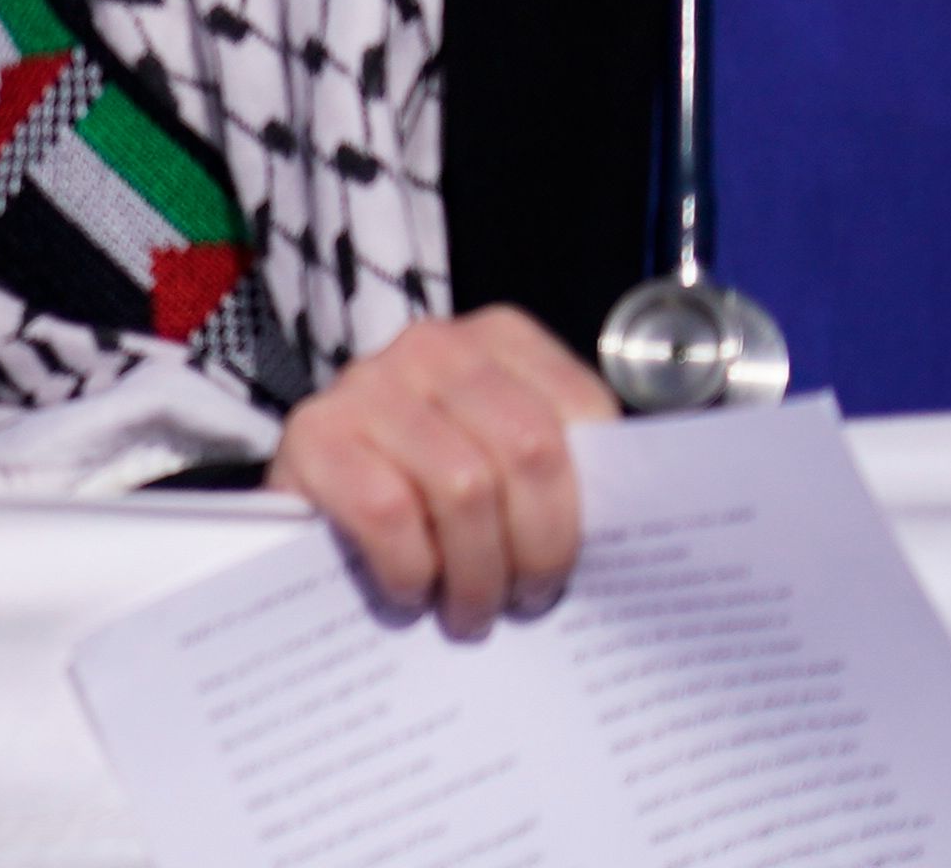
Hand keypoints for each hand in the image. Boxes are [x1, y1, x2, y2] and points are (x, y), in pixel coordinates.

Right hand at [271, 309, 617, 635]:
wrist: (319, 496)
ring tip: (470, 611)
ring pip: (463, 486)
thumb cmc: (438, 490)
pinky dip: (409, 569)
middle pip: (528, 450)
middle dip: (540, 547)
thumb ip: (566, 472)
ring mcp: (367, 382)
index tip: (582, 564)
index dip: (592, 505)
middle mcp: (434, 345)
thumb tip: (638, 533)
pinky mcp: (312, 431)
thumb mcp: (509, 462)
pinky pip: (388, 511)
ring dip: (476, 573)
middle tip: (527, 600)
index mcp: (501, 340)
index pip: (583, 413)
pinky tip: (409, 592)